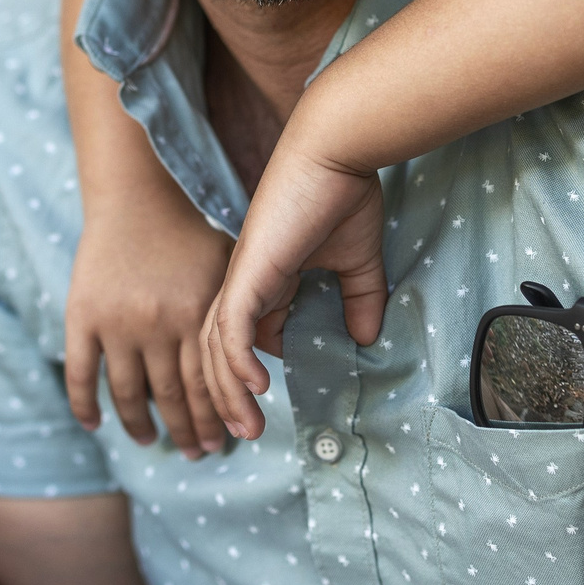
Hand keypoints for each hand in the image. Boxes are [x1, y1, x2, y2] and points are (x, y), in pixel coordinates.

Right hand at [63, 195, 231, 458]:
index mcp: (195, 315)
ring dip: (141, 426)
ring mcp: (116, 323)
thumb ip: (240, 312)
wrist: (134, 198)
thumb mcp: (227, 268)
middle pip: (172, 397)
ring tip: (150, 442)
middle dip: (187, 432)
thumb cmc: (188, 233)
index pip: (207, 384)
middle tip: (198, 454)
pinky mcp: (83, 316)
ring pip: (129, 394)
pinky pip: (82, 373)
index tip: (227, 441)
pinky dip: (85, 405)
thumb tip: (265, 357)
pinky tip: (95, 425)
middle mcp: (156, 325)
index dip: (217, 418)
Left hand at [200, 139, 385, 440]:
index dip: (251, 373)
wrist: (336, 150)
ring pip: (219, 346)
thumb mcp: (357, 260)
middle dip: (227, 396)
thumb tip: (364, 337)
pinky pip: (232, 325)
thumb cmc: (344, 193)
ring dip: (230, 391)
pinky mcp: (250, 271)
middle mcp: (246, 280)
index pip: (246, 336)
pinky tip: (255, 387)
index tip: (268, 407)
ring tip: (247, 427)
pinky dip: (237, 360)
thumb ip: (359, 299)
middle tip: (245, 434)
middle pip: (219, 349)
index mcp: (266, 278)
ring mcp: (244, 276)